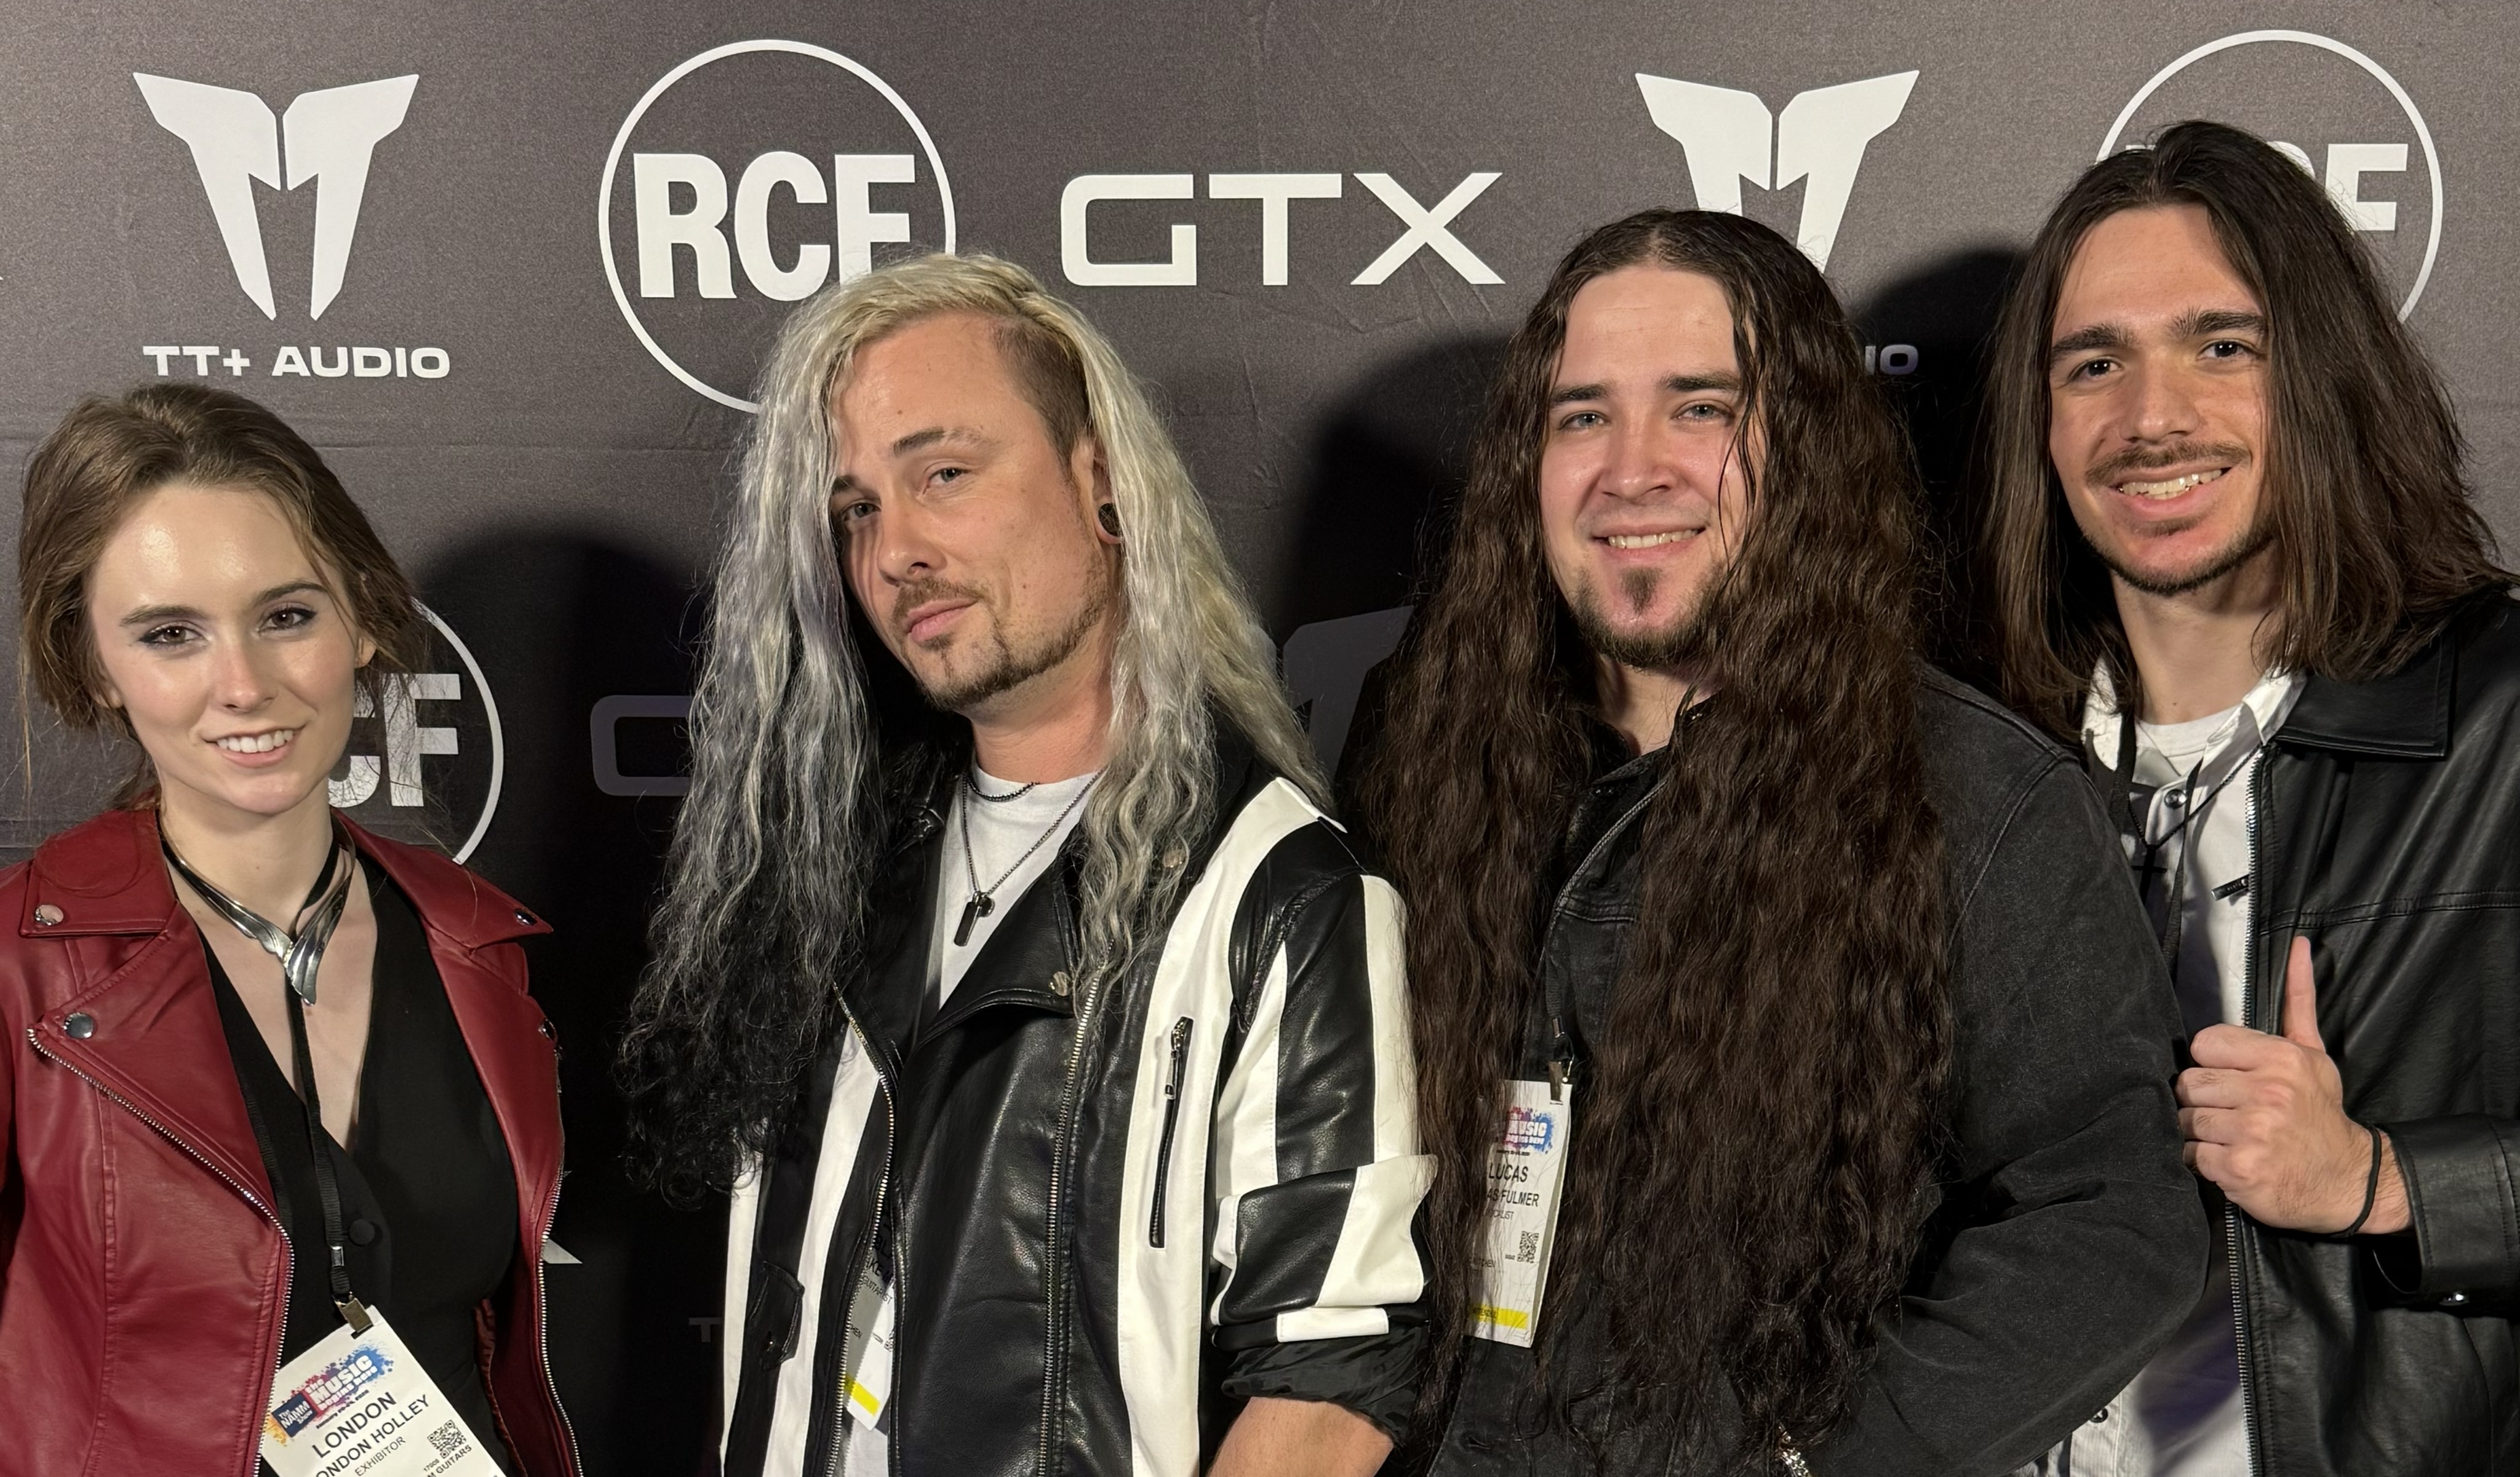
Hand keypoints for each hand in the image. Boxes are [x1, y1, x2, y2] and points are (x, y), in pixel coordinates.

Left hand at [2176, 936, 2407, 1233]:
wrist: (2348, 1180)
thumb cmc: (2321, 1113)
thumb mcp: (2313, 1054)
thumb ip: (2297, 1001)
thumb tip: (2297, 945)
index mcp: (2280, 1059)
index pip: (2203, 1044)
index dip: (2212, 1062)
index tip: (2234, 1077)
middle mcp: (2267, 1093)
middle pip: (2189, 1083)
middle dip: (2205, 1099)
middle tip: (2234, 1111)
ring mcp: (2252, 1133)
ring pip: (2185, 1120)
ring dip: (2202, 1132)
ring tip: (2234, 1135)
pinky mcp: (2238, 1169)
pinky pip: (2190, 1155)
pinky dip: (2203, 1161)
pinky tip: (2232, 1159)